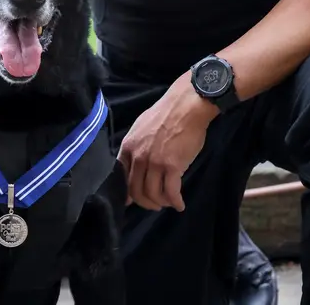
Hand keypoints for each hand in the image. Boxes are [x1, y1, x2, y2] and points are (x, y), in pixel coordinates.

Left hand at [117, 75, 216, 211]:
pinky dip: (175, 202)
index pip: (122, 177)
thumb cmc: (166, 114)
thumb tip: (133, 165)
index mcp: (129, 146)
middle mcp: (138, 157)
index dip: (128, 193)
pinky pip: (171, 192)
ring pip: (153, 194)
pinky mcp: (172, 166)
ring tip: (169, 202)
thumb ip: (135, 146)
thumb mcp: (142, 127)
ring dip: (161, 202)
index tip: (134, 200)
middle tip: (155, 204)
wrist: (187, 106)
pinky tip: (179, 204)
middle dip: (146, 202)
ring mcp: (155, 162)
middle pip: (136, 191)